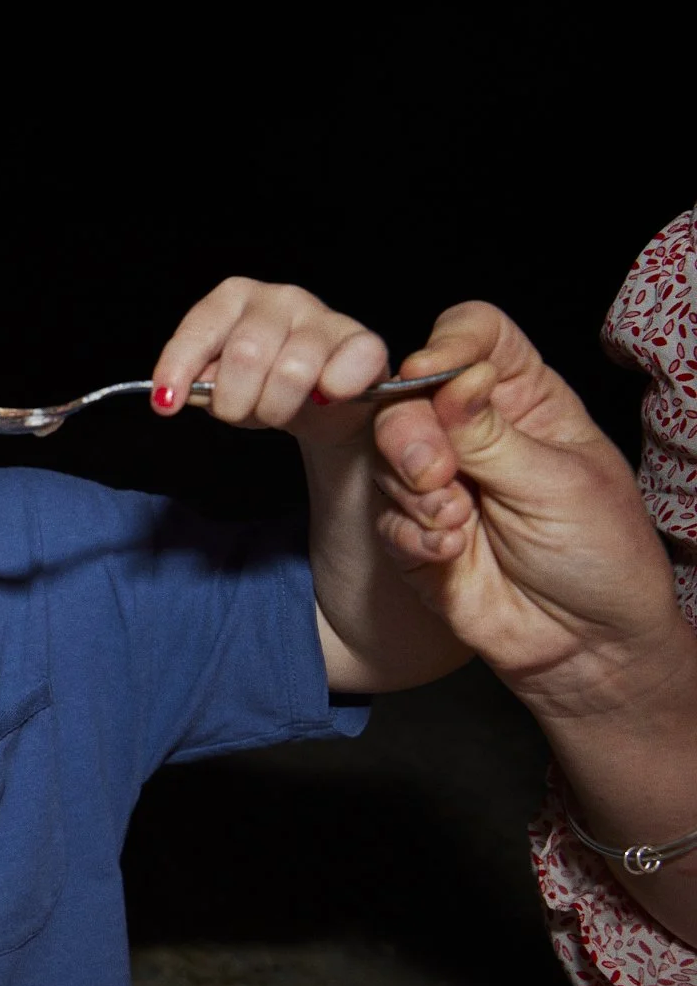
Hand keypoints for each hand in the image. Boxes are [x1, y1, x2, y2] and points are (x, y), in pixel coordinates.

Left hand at [151, 278, 388, 444]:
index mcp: (234, 298)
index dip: (179, 368)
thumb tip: (183, 392)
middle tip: (241, 412)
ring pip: (292, 372)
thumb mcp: (220, 384)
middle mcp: (279, 297)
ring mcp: (323, 316)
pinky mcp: (363, 342)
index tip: (165, 405)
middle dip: (235, 401)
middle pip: (246, 354)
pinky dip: (332, 393)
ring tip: (278, 410)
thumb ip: (199, 382)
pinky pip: (344, 371)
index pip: (200, 329)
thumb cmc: (262, 385)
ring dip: (277, 408)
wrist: (323, 404)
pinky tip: (325, 398)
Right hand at [369, 301, 683, 714]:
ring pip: (386, 456)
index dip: (448, 345)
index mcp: (526, 402)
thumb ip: (491, 435)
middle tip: (433, 473)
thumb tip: (451, 378)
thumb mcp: (558, 484)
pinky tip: (449, 552)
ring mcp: (442, 482)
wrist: (585, 646)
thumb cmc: (600, 557)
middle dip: (410, 432)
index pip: (477, 338)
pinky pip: (385, 515)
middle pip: (411, 396)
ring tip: (455, 525)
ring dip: (413, 491)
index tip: (429, 373)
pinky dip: (410, 533)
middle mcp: (476, 434)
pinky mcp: (414, 531)